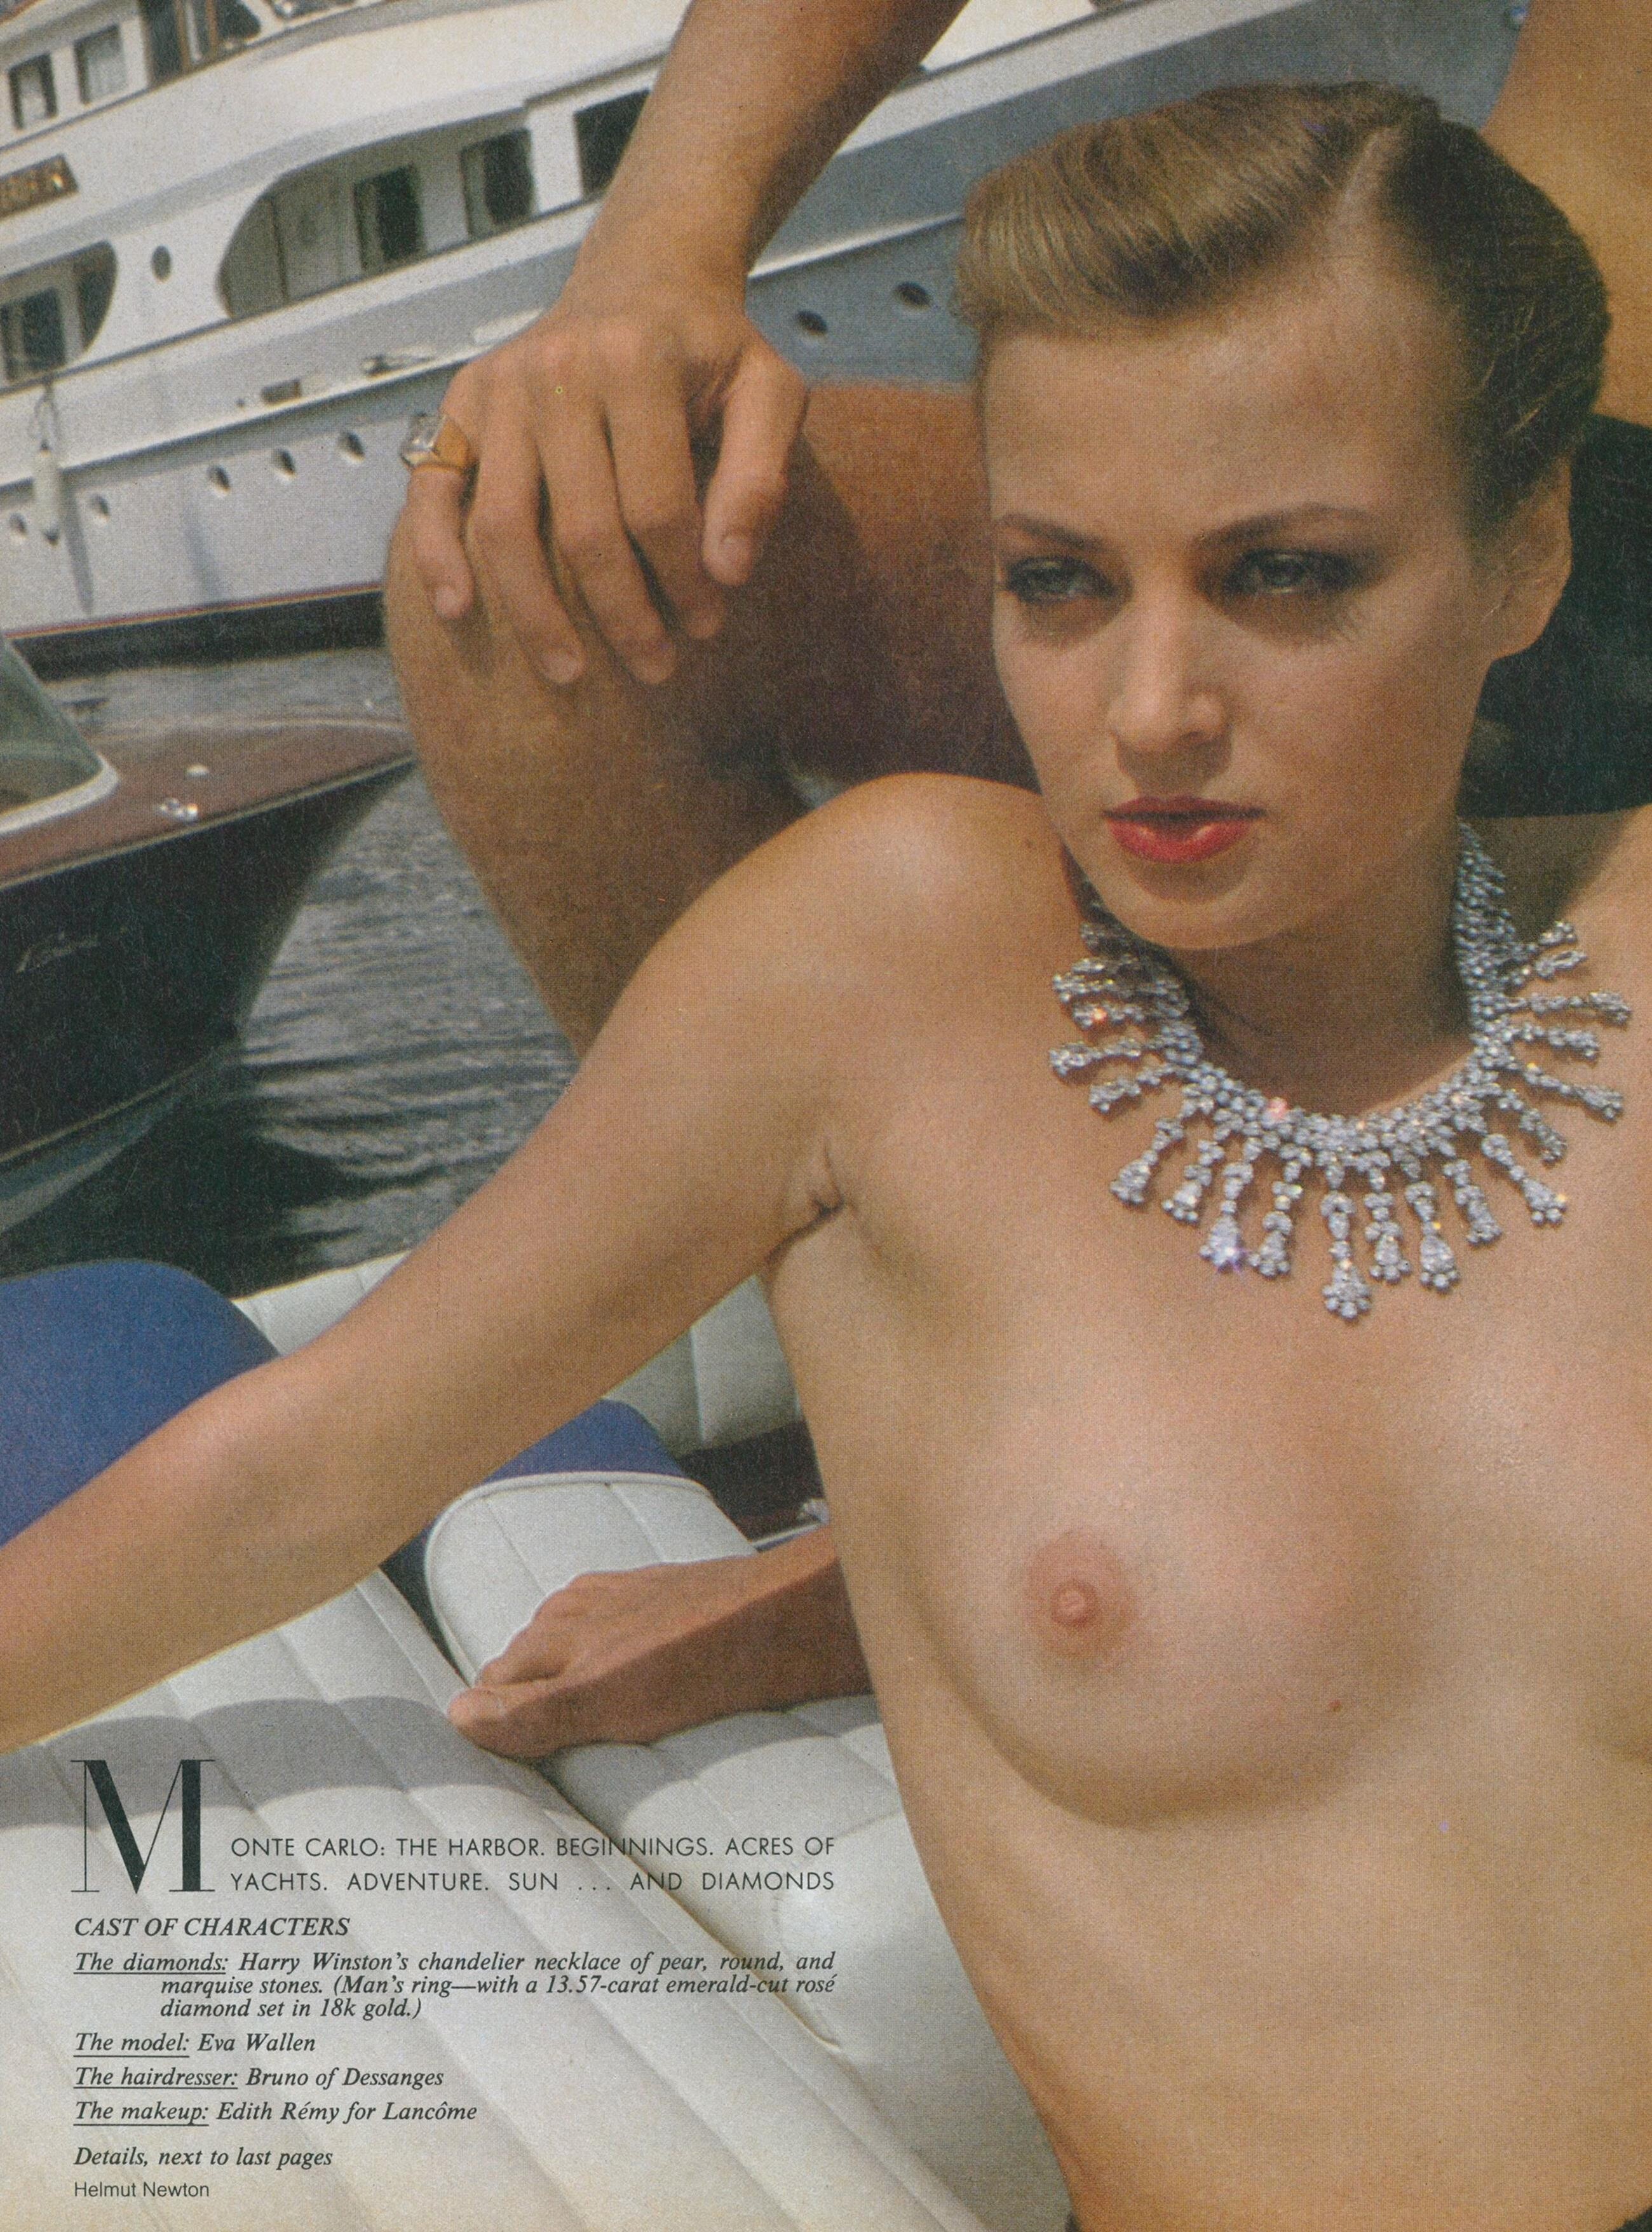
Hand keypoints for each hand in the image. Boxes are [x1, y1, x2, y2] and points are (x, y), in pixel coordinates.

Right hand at [400, 267, 807, 687]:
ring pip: (506, 526)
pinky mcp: (462, 402)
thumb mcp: (770, 392)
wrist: (644, 275)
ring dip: (536, 614)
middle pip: (584, 530)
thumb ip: (761, 476)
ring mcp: (501, 388)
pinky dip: (436, 553)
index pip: (659, 508)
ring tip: (569, 672)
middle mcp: (558, 371)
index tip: (707, 626)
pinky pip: (434, 488)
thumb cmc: (711, 348)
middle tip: (655, 668)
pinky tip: (457, 611)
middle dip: (624, 615)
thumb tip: (729, 570)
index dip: (685, 583)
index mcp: (637, 364)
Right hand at [447, 1528, 867, 1756]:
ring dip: (580, 1695)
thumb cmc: (704, 1658)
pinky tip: (649, 1706)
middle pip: (533, 1669)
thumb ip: (534, 1709)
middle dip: (531, 1712)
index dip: (497, 1729)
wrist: (796, 1619)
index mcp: (558, 1627)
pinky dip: (626, 1680)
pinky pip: (627, 1649)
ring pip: (579, 1656)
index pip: (495, 1683)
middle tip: (544, 1772)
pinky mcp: (673, 1607)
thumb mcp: (608, 1696)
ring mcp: (630, 1601)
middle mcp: (585, 1606)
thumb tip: (457, 1717)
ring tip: (593, 1747)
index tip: (504, 1775)